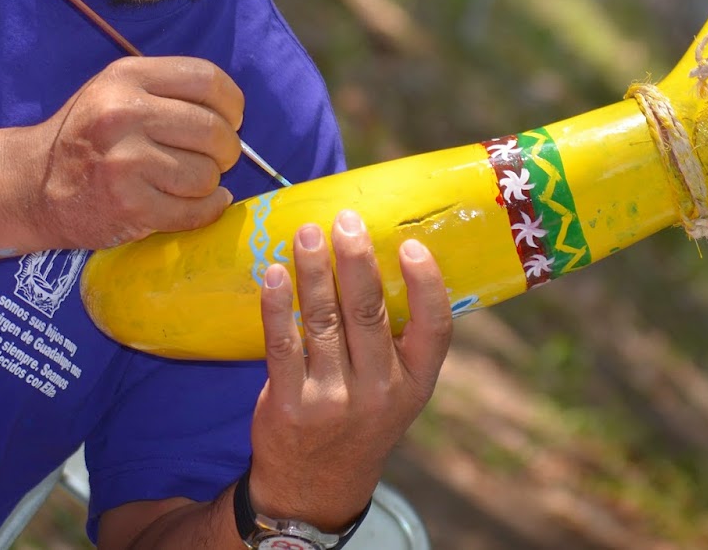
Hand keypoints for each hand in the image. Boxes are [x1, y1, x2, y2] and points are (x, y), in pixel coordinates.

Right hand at [24, 56, 242, 249]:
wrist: (32, 186)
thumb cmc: (86, 136)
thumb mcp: (115, 91)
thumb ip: (168, 89)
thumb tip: (232, 112)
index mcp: (126, 78)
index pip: (206, 79)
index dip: (231, 102)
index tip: (230, 119)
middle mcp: (124, 115)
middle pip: (213, 129)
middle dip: (226, 149)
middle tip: (215, 158)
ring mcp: (126, 163)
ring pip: (206, 174)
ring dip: (209, 182)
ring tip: (189, 181)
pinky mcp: (130, 207)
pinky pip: (195, 211)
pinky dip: (207, 210)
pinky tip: (199, 204)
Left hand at [247, 211, 451, 531]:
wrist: (315, 487)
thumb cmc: (359, 418)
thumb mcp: (395, 391)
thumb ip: (394, 339)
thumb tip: (376, 255)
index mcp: (415, 383)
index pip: (434, 329)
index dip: (426, 285)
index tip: (410, 245)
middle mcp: (379, 392)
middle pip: (369, 313)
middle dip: (356, 260)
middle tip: (346, 220)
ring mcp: (333, 400)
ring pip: (324, 320)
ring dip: (314, 270)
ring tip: (306, 232)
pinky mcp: (291, 403)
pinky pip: (282, 343)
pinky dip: (277, 304)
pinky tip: (273, 273)